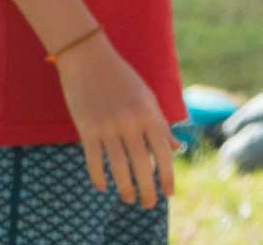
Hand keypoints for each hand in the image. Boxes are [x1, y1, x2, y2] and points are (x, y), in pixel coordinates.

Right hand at [55, 34, 176, 209]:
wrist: (89, 58)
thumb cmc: (122, 78)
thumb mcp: (148, 98)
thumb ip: (160, 125)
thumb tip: (176, 149)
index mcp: (149, 113)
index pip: (163, 152)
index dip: (168, 175)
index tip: (169, 193)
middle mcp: (131, 122)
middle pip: (142, 164)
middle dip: (147, 188)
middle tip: (149, 205)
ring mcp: (107, 126)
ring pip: (118, 167)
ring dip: (124, 188)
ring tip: (129, 199)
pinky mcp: (86, 128)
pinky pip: (93, 160)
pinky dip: (98, 176)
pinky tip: (103, 187)